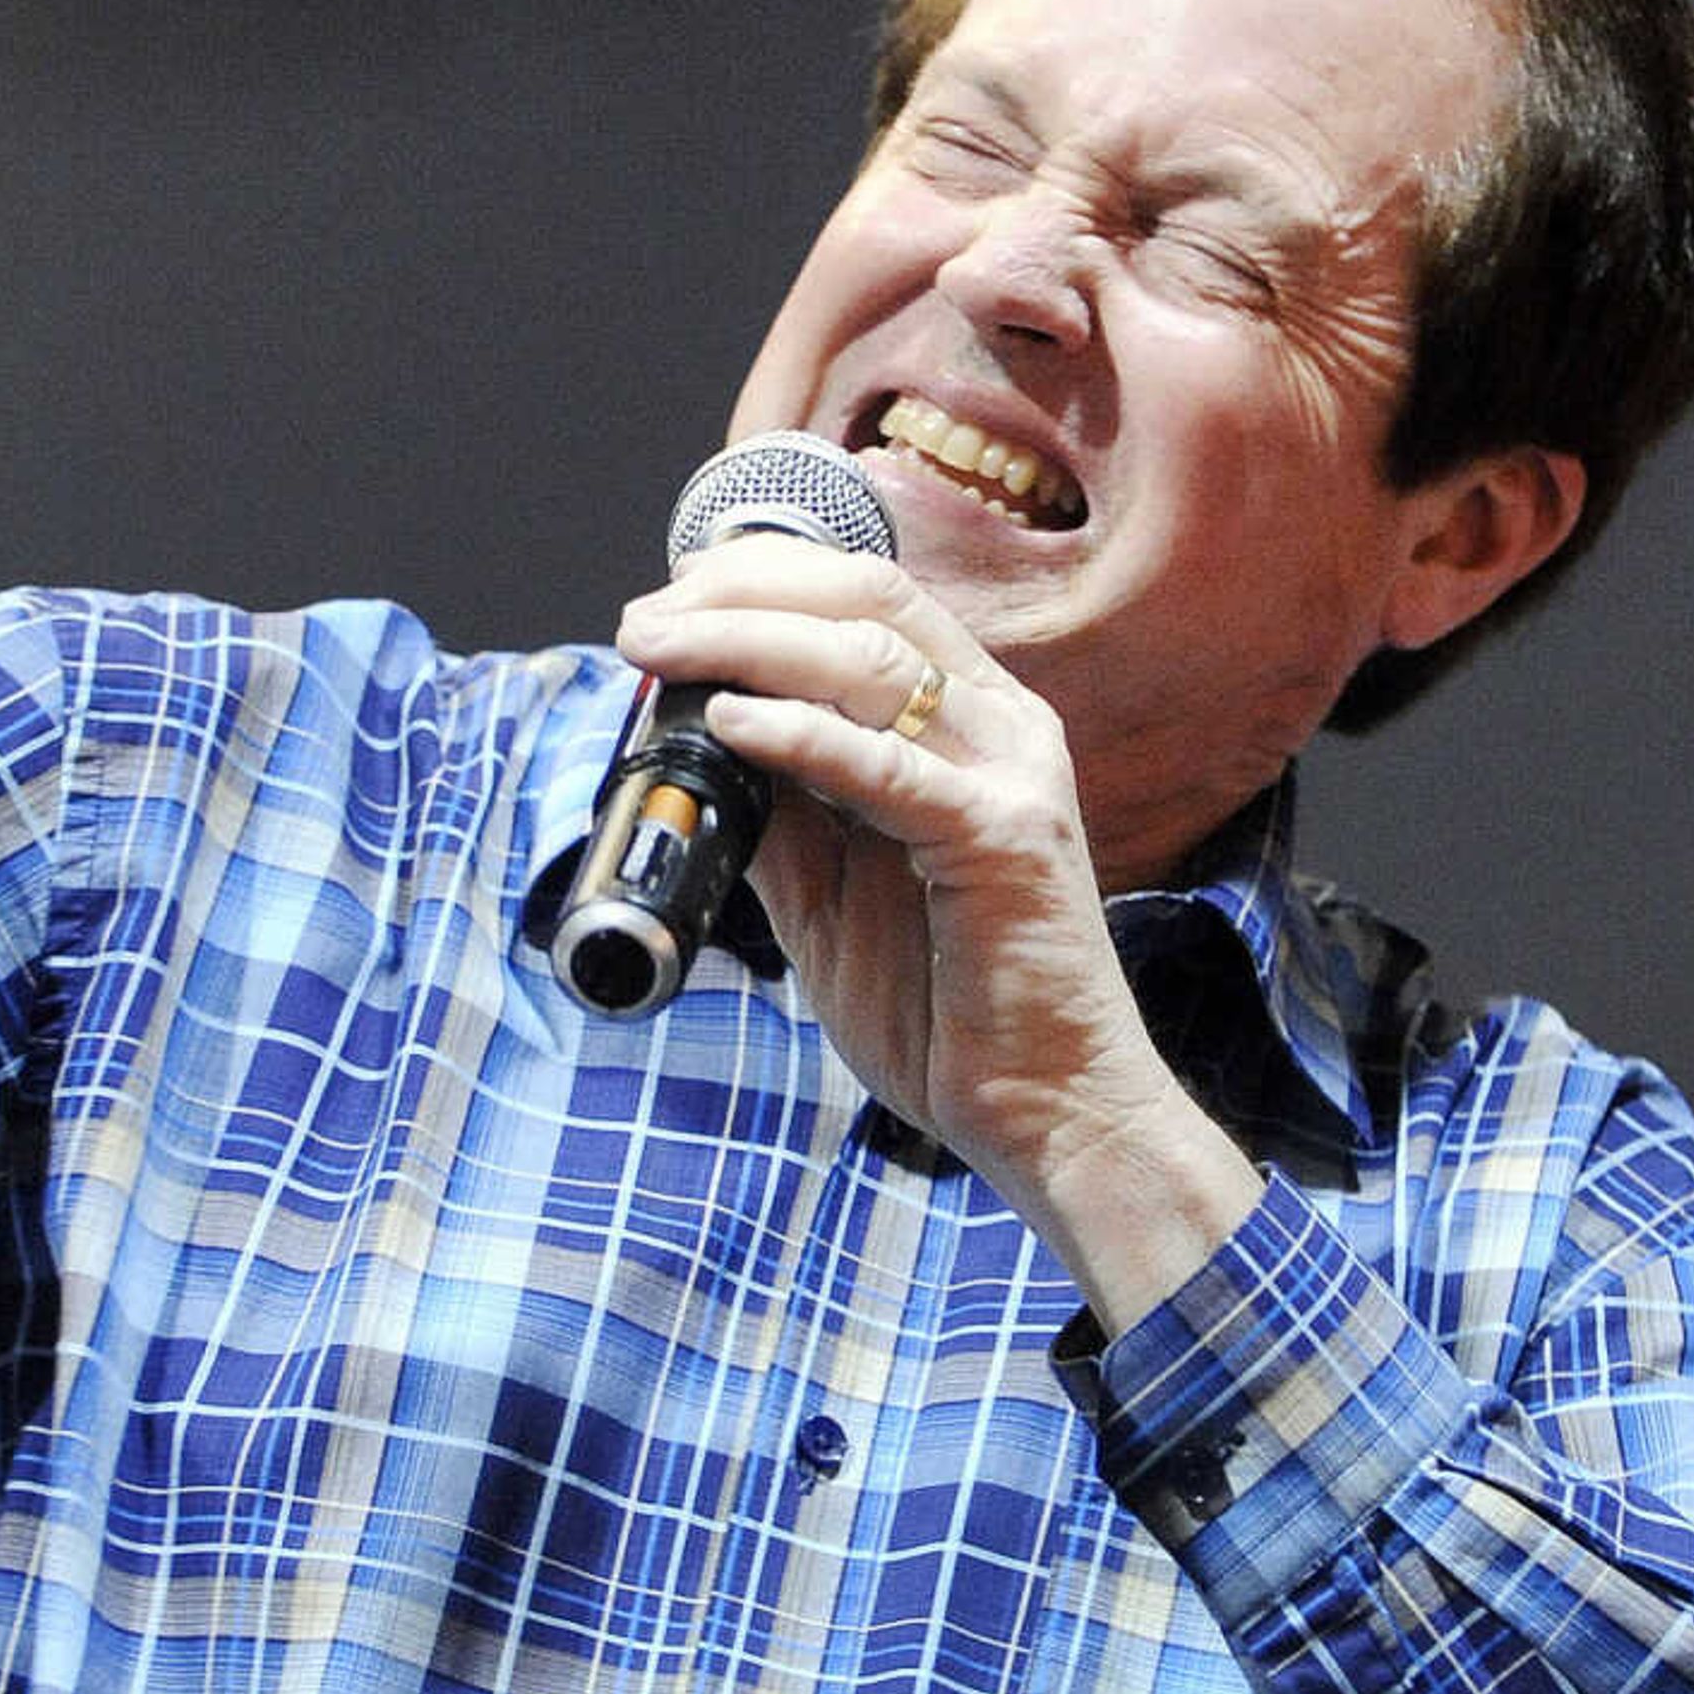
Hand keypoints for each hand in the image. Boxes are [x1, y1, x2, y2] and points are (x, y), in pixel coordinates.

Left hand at [614, 538, 1261, 1324]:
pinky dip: (799, 735)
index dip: (760, 582)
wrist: (1049, 1111)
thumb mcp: (830, 893)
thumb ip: (779, 812)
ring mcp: (1010, 774)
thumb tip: (689, 748)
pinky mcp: (1004, 839)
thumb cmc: (948, 1007)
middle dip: (740, 594)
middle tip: (644, 620)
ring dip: (747, 644)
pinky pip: (887, 766)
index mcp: (970, 723)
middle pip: (866, 600)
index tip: (666, 605)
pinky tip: (730, 723)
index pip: (866, 598)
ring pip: (869, 662)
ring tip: (661, 652)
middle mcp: (1001, 725)